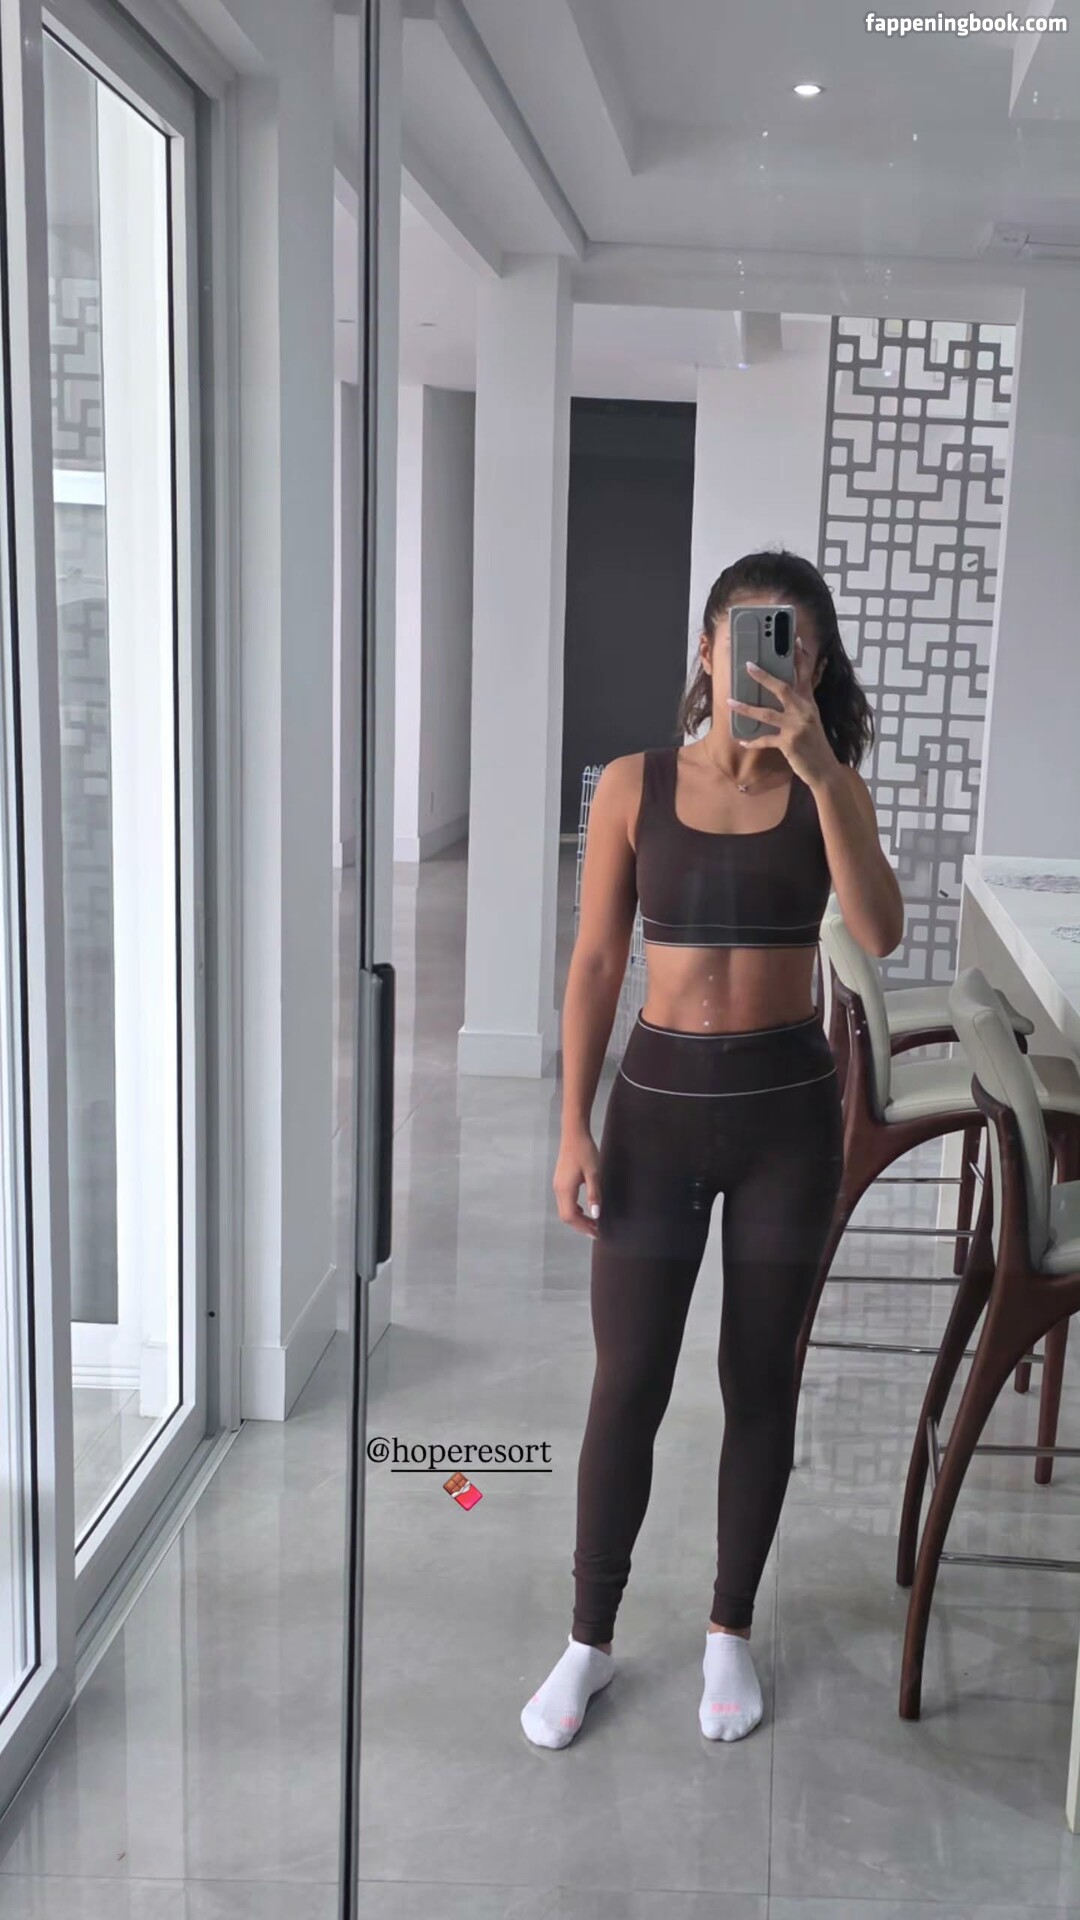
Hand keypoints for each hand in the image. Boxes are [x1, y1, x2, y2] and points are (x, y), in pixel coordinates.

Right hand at [553, 1130, 601, 1238]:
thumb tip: (595, 1214)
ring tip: (592, 1222)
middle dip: (580, 1226)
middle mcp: (558, 1189)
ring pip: (564, 1209)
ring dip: (577, 1218)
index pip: (571, 1216)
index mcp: (566, 1189)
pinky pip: (564, 1201)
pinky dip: (574, 1209)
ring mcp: (558, 1185)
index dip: (583, 1227)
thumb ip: (594, 1194)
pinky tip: (584, 1209)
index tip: (596, 1232)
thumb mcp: (593, 1173)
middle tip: (596, 1231)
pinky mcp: (560, 1181)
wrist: (574, 1134)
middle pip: (566, 1216)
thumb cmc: (585, 1152)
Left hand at [726, 636, 836, 789]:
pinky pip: (766, 740)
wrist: (824, 770)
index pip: (806, 675)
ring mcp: (797, 727)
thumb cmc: (814, 744)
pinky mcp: (790, 743)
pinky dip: (753, 741)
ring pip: (767, 713)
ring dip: (746, 707)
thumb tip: (787, 692)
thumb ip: (801, 705)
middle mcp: (804, 711)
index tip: (794, 639)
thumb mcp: (811, 721)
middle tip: (748, 665)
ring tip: (730, 701)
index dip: (800, 657)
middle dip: (764, 676)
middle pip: (783, 688)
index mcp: (810, 703)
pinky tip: (742, 741)